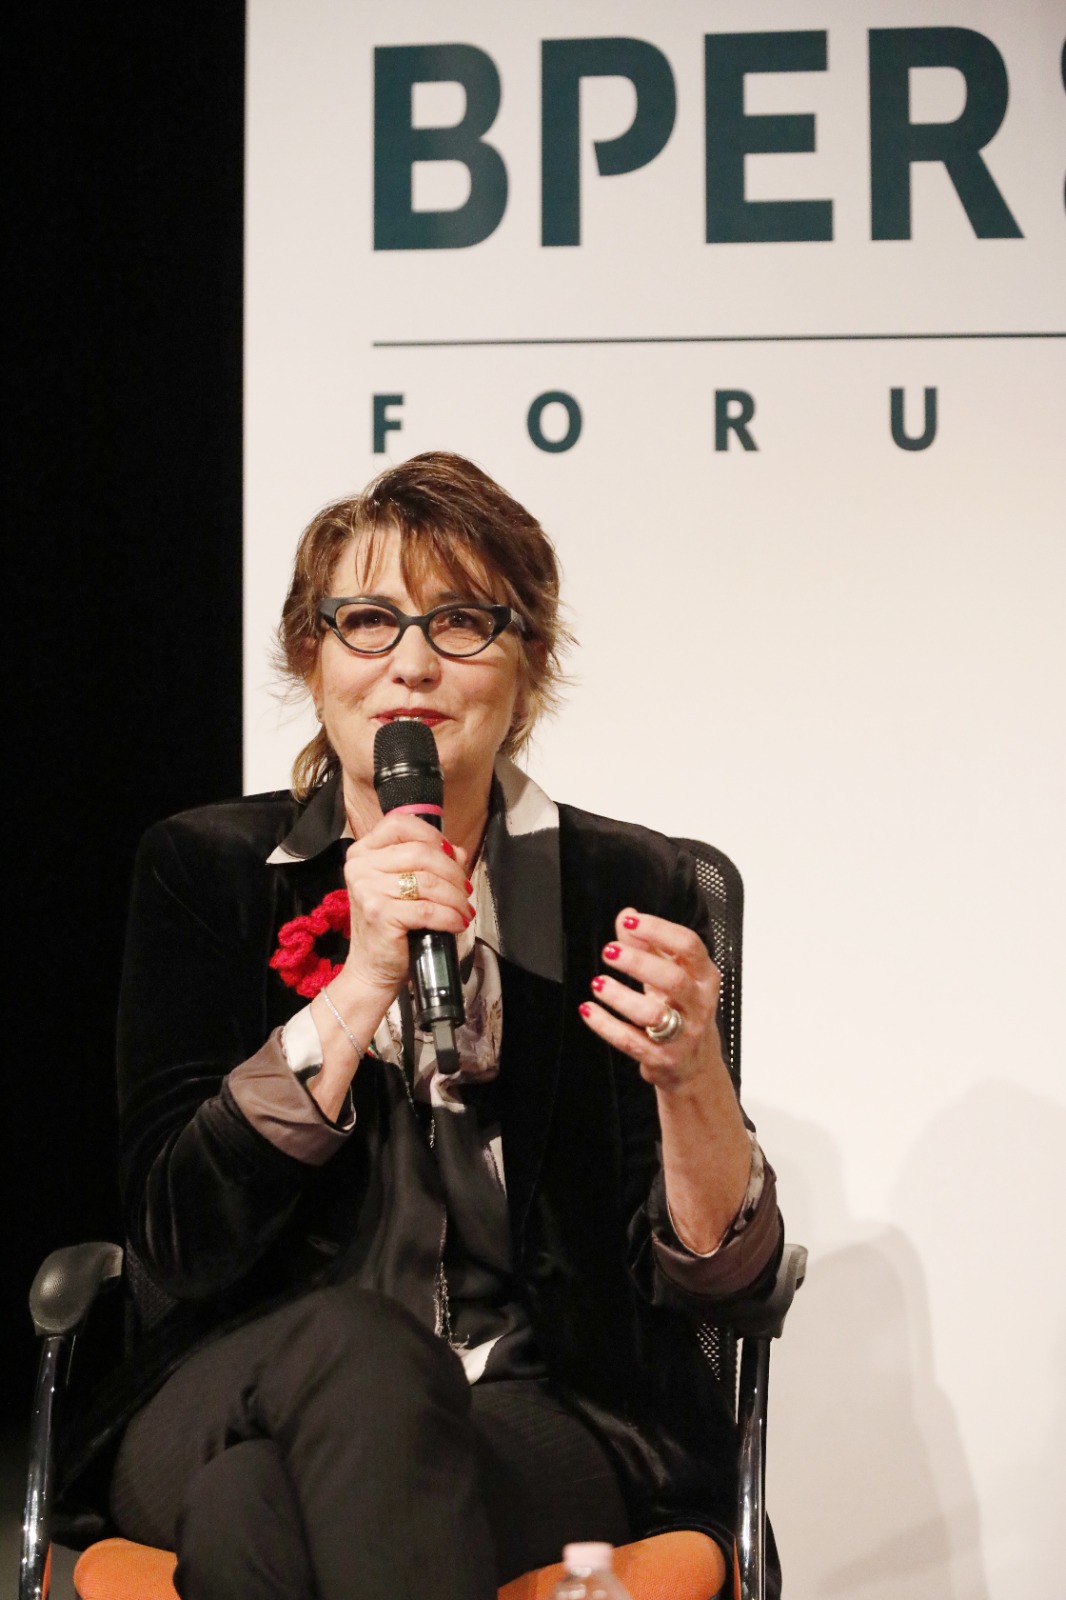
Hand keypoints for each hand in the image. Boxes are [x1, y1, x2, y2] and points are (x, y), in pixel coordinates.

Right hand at [338, 812, 474, 999]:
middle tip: (465, 890)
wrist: (372, 968)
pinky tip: (458, 922)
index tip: (451, 854)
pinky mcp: (380, 913)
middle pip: (421, 852)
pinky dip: (450, 916)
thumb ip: (429, 864)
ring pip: (428, 881)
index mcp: (363, 852)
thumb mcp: (405, 888)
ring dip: (455, 897)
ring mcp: (367, 889)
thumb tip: (458, 852)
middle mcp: (360, 866)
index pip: (400, 824)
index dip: (432, 836)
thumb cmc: (389, 927)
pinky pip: (428, 909)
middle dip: (453, 872)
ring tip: (464, 909)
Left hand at [578, 907, 725, 1090]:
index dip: (659, 930)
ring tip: (599, 983)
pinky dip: (607, 1026)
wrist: (695, 1064)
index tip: (631, 922)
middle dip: (639, 962)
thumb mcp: (671, 974)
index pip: (689, 946)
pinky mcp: (663, 1058)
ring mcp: (683, 1034)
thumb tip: (627, 916)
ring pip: (652, 1014)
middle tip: (610, 952)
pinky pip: (632, 1042)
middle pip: (673, 979)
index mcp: (704, 977)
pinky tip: (589, 1010)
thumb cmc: (683, 1011)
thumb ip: (649, 944)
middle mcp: (698, 1004)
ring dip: (621, 996)